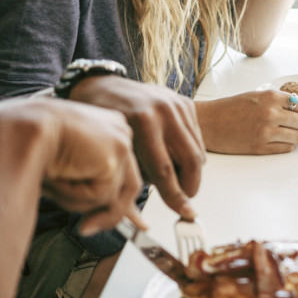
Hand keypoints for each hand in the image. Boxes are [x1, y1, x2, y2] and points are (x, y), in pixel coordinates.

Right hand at [27, 100, 142, 235]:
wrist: (21, 129)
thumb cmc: (32, 148)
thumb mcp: (66, 169)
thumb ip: (87, 186)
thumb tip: (100, 217)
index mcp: (108, 129)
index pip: (127, 171)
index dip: (125, 200)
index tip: (137, 223)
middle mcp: (120, 132)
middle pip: (130, 184)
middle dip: (112, 215)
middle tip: (85, 230)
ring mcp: (121, 141)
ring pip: (114, 194)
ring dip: (81, 203)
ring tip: (54, 187)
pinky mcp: (116, 153)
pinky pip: (102, 194)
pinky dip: (76, 195)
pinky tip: (58, 177)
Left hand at [68, 75, 202, 219]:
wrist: (100, 85)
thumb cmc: (99, 119)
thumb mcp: (111, 147)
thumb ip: (134, 173)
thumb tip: (150, 207)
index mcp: (143, 122)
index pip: (165, 170)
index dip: (176, 196)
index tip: (185, 212)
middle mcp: (164, 110)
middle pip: (191, 160)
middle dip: (190, 185)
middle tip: (185, 199)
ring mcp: (177, 104)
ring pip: (197, 150)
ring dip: (191, 171)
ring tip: (177, 180)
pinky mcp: (185, 102)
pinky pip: (197, 137)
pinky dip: (191, 153)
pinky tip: (175, 158)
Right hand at [195, 90, 297, 154]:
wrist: (208, 122)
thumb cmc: (230, 108)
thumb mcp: (257, 96)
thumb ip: (279, 101)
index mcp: (271, 97)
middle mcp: (271, 113)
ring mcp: (266, 131)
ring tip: (295, 135)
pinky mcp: (260, 147)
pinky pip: (286, 149)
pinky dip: (289, 146)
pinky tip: (283, 141)